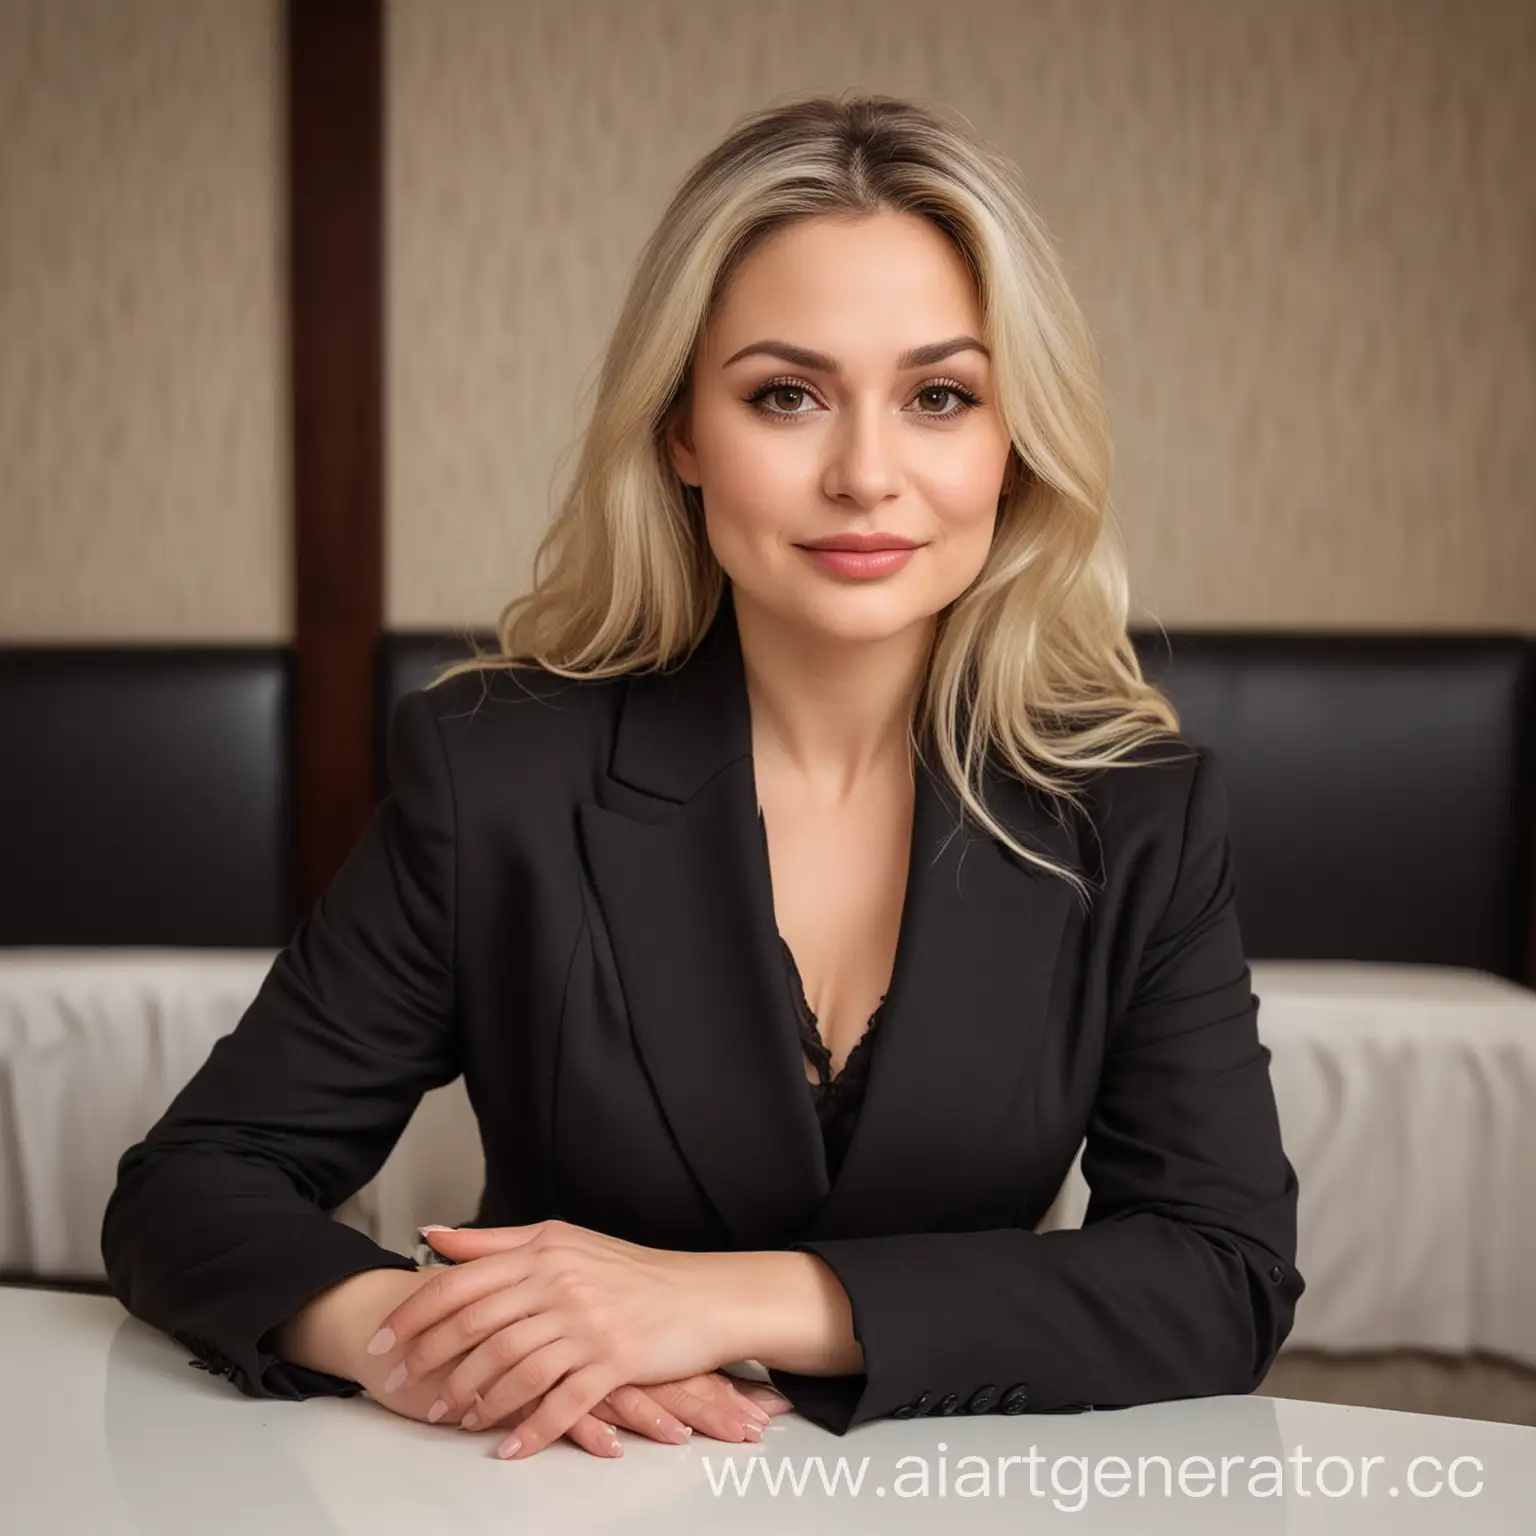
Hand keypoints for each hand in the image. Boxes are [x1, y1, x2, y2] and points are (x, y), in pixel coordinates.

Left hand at [365, 1219, 742, 1457]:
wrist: (703, 1296)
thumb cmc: (631, 1271)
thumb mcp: (562, 1240)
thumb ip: (496, 1241)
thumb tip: (436, 1236)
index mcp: (543, 1252)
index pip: (460, 1283)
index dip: (413, 1315)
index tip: (380, 1342)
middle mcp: (559, 1284)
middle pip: (476, 1328)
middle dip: (431, 1362)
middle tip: (406, 1388)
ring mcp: (586, 1325)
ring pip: (510, 1369)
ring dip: (474, 1399)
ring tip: (452, 1418)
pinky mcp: (612, 1362)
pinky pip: (560, 1403)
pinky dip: (530, 1430)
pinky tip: (508, 1448)